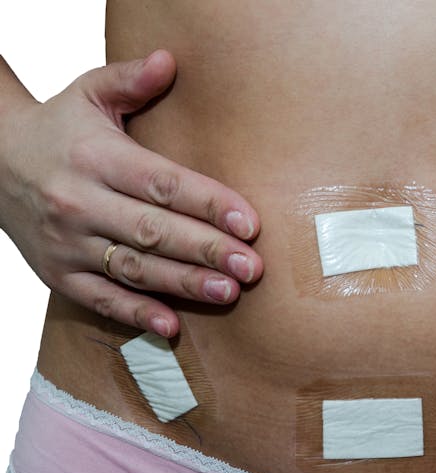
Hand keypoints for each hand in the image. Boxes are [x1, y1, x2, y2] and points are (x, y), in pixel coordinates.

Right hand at [0, 50, 262, 336]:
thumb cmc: (60, 130)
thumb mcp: (88, 94)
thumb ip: (130, 80)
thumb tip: (170, 60)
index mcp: (96, 158)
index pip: (162, 183)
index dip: (208, 203)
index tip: (249, 222)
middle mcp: (80, 203)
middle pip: (154, 231)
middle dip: (207, 250)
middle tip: (252, 267)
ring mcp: (68, 243)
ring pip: (134, 268)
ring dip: (183, 284)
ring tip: (228, 293)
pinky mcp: (59, 274)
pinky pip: (100, 299)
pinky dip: (135, 313)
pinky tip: (172, 325)